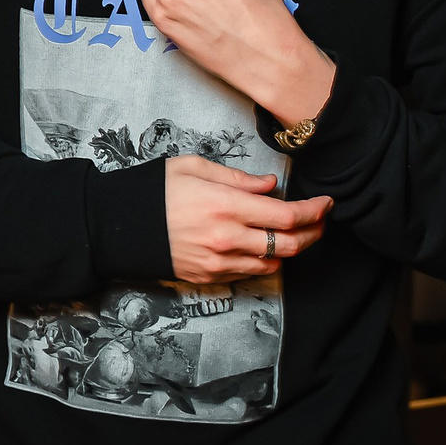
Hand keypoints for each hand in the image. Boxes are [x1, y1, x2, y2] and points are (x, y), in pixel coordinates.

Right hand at [164, 156, 331, 283]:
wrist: (119, 226)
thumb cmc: (155, 189)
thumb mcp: (194, 167)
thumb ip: (237, 178)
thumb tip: (270, 186)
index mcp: (226, 205)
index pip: (287, 215)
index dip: (314, 211)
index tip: (326, 203)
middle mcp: (227, 238)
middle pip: (289, 244)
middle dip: (313, 234)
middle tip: (320, 221)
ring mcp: (218, 262)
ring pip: (273, 263)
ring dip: (292, 250)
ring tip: (296, 234)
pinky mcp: (209, 277)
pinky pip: (250, 274)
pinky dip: (266, 262)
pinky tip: (266, 247)